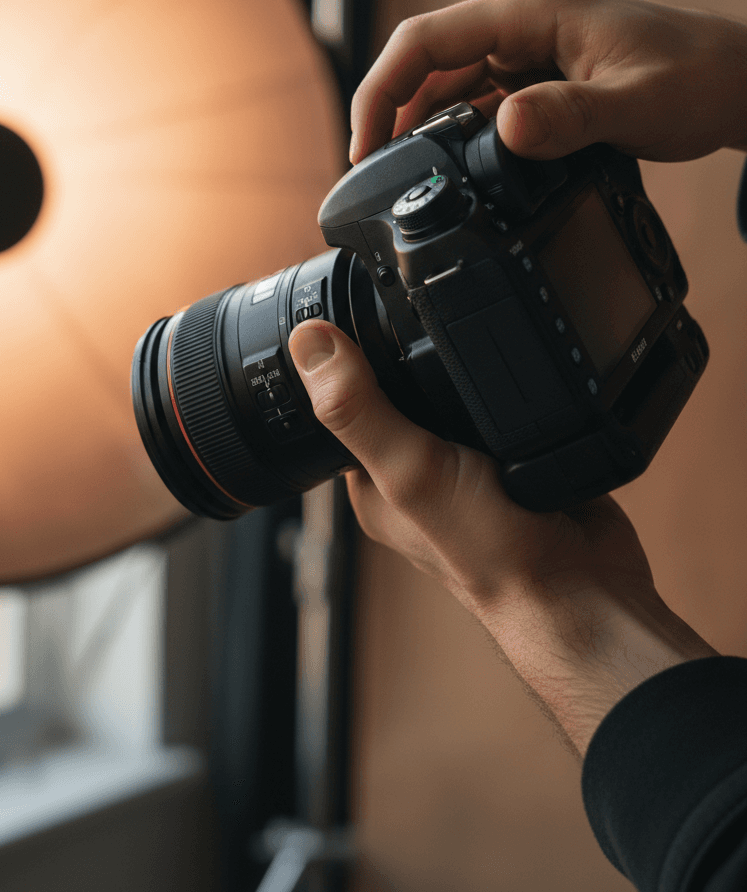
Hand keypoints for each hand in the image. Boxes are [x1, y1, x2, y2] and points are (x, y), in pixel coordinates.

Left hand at [289, 320, 716, 755]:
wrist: (583, 588)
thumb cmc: (491, 556)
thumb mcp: (411, 471)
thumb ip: (360, 409)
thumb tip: (307, 342)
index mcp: (373, 480)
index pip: (341, 400)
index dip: (341, 354)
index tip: (348, 303)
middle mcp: (416, 470)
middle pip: (401, 386)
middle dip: (411, 349)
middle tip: (421, 314)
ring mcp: (470, 462)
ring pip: (456, 389)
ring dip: (465, 364)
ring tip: (472, 339)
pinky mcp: (519, 454)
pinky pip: (507, 400)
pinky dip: (512, 380)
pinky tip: (518, 365)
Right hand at [350, 0, 746, 164]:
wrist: (735, 82)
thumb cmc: (697, 78)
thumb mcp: (636, 104)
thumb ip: (570, 118)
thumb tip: (505, 130)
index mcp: (531, 10)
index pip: (425, 40)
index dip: (381, 91)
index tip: (363, 149)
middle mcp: (520, 23)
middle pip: (426, 65)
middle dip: (392, 117)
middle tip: (375, 180)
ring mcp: (527, 50)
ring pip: (449, 87)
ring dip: (424, 131)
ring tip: (404, 181)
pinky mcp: (538, 78)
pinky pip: (482, 105)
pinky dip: (461, 138)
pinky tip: (456, 173)